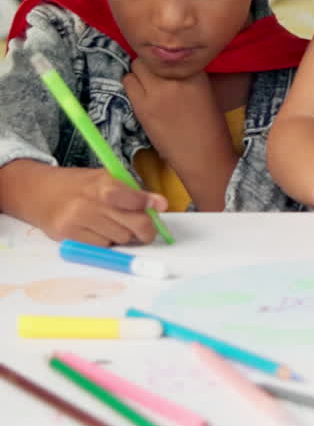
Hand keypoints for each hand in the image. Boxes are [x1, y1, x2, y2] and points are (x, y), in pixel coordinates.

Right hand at [41, 167, 167, 245]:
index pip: (133, 198)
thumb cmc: (79, 186)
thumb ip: (132, 192)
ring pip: (120, 238)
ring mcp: (79, 220)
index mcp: (103, 183)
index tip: (160, 207)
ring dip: (122, 235)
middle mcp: (91, 202)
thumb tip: (161, 204)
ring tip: (111, 224)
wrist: (41, 192)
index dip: (149, 204)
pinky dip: (106, 242)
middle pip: (134, 224)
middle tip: (147, 232)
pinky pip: (102, 247)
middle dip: (146, 230)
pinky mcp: (69, 236)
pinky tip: (97, 231)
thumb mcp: (104, 178)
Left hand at [124, 59, 232, 182]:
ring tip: (146, 86)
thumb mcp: (205, 90)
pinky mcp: (143, 106)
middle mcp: (175, 76)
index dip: (164, 59)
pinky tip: (141, 97)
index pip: (169, 52)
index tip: (164, 67)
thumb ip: (186, 74)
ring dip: (139, 73)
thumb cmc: (209, 125)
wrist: (203, 155)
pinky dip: (132, 86)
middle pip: (150, 55)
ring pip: (136, 65)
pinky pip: (128, 83)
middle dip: (150, 64)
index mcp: (195, 71)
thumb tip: (165, 65)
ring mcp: (157, 90)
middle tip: (153, 76)